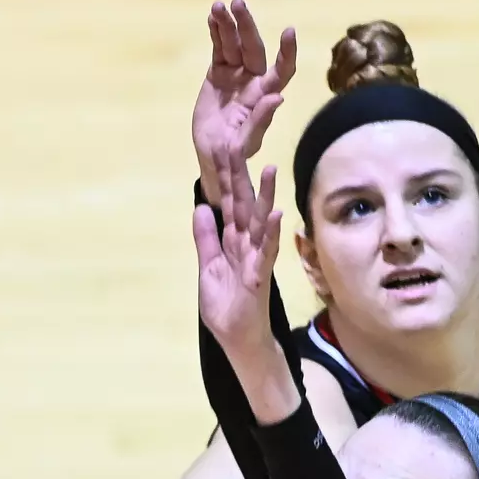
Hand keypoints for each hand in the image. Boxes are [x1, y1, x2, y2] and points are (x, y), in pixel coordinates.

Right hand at [192, 0, 295, 201]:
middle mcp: (254, 78)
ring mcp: (236, 72)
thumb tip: (277, 98)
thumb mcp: (247, 141)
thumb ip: (261, 120)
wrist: (214, 151)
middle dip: (246, 25)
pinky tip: (213, 16)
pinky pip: (219, 47)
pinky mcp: (218, 71)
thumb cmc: (236, 150)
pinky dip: (216, 32)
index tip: (288, 32)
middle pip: (253, 46)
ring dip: (227, 23)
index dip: (286, 52)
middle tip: (238, 3)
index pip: (282, 69)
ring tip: (219, 5)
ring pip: (234, 43)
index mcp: (265, 93)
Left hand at [193, 142, 282, 355]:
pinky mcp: (260, 275)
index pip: (228, 201)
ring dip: (265, 196)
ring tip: (270, 168)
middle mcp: (246, 242)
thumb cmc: (226, 303)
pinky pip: (266, 251)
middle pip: (244, 203)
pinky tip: (276, 214)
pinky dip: (270, 233)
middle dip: (242, 175)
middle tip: (241, 142)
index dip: (224, 176)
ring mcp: (256, 257)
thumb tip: (201, 208)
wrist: (236, 336)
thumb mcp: (207, 266)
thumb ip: (206, 238)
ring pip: (261, 221)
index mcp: (231, 239)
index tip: (222, 147)